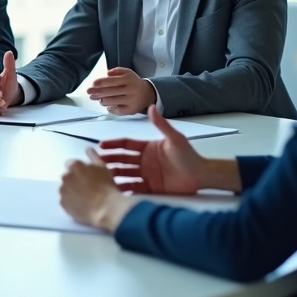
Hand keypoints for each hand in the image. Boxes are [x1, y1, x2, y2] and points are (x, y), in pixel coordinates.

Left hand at [59, 147, 133, 231]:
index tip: (87, 176)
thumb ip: (93, 157)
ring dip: (72, 190)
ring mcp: (63, 190)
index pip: (71, 164)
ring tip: (85, 197)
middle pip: (67, 176)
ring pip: (65, 188)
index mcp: (74, 165)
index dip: (80, 170)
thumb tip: (88, 149)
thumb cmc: (106, 186)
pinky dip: (71, 202)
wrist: (106, 208)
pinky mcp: (63, 203)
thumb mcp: (103, 168)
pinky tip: (81, 204)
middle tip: (87, 187)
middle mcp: (65, 176)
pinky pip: (65, 201)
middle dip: (75, 180)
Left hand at [87, 67, 156, 115]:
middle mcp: (130, 90)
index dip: (101, 83)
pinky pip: (116, 110)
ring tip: (97, 99)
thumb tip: (106, 74)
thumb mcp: (127, 73)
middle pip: (110, 92)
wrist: (147, 94)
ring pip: (112, 102)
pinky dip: (110, 108)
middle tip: (89, 93)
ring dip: (102, 100)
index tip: (93, 84)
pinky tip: (107, 105)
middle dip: (97, 92)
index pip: (112, 81)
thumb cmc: (133, 82)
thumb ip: (116, 71)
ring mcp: (131, 101)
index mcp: (128, 79)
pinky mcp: (131, 110)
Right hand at [95, 105, 209, 194]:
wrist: (201, 175)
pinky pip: (134, 187)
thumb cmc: (189, 156)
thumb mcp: (175, 138)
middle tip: (95, 161)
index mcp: (147, 147)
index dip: (114, 144)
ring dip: (113, 174)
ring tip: (101, 176)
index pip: (126, 144)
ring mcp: (146, 174)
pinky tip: (114, 189)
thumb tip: (151, 107)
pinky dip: (124, 188)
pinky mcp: (150, 187)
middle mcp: (144, 161)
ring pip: (125, 173)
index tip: (101, 144)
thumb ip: (161, 125)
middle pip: (122, 159)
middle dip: (109, 160)